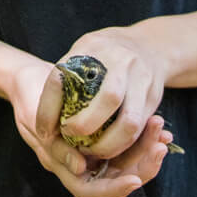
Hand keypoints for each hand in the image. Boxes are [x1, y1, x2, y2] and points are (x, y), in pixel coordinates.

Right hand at [4, 57, 147, 196]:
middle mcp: (78, 161)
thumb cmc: (29, 95)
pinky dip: (143, 137)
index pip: (89, 189)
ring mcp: (90, 149)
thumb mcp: (35, 118)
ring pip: (125, 162)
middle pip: (115, 177)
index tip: (135, 180)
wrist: (31, 76)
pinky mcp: (102, 133)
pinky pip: (127, 143)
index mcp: (59, 163)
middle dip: (142, 166)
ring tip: (162, 132)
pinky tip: (158, 127)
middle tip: (160, 148)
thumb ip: (56, 148)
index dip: (113, 188)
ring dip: (146, 149)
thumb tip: (80, 168)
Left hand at [42, 30, 178, 186]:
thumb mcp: (82, 51)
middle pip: (108, 98)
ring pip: (129, 122)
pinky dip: (123, 144)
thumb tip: (43, 122)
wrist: (150, 46)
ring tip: (90, 151)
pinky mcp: (153, 97)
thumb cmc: (104, 53)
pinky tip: (109, 149)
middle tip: (70, 139)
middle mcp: (122, 61)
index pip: (64, 77)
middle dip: (85, 126)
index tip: (42, 129)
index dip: (49, 107)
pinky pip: (140, 129)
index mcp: (94, 46)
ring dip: (108, 144)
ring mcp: (142, 78)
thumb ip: (64, 78)